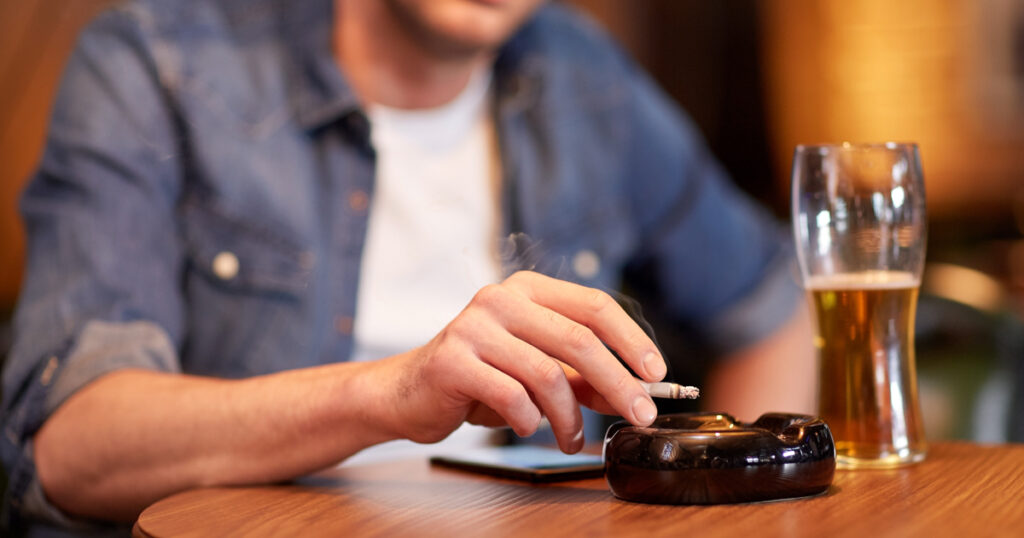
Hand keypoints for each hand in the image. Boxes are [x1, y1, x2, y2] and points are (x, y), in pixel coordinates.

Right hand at [382, 271, 666, 453]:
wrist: (408, 391)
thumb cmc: (478, 377)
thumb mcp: (536, 370)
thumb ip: (581, 377)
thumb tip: (633, 393)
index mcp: (528, 290)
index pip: (594, 305)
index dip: (631, 340)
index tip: (656, 373)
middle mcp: (501, 299)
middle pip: (579, 340)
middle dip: (617, 383)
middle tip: (639, 415)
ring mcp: (474, 327)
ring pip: (547, 375)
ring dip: (570, 417)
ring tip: (573, 439)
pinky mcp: (452, 360)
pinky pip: (511, 397)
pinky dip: (529, 420)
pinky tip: (528, 427)